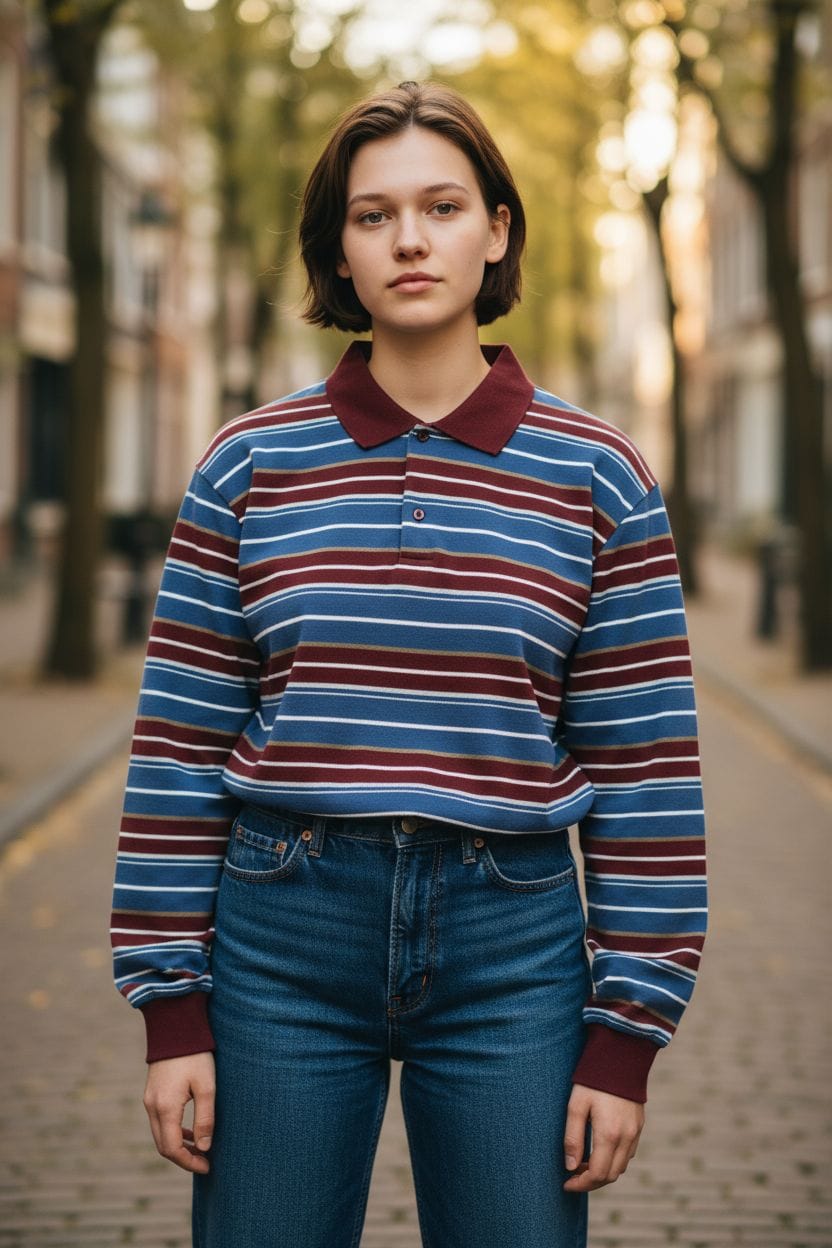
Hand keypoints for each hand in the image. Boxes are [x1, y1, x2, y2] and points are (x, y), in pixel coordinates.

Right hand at [143, 1051, 215, 1173]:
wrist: (175, 1027)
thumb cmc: (195, 1055)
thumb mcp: (206, 1086)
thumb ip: (205, 1119)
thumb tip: (203, 1148)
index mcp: (166, 1108)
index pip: (172, 1149)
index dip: (189, 1163)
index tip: (207, 1166)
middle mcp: (152, 1107)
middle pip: (163, 1146)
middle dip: (183, 1158)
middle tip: (204, 1162)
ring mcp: (149, 1100)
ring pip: (160, 1135)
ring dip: (178, 1146)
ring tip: (200, 1149)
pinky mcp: (151, 1094)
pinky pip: (160, 1122)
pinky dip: (173, 1132)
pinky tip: (190, 1131)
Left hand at [562, 1082, 644, 1191]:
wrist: (620, 1056)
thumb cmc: (593, 1080)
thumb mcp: (576, 1105)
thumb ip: (572, 1137)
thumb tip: (570, 1166)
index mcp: (609, 1135)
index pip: (597, 1174)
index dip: (580, 1184)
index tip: (566, 1183)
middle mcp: (626, 1138)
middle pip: (610, 1175)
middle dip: (591, 1182)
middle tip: (572, 1176)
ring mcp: (635, 1132)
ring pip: (621, 1167)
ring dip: (603, 1172)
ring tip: (583, 1163)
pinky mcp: (639, 1126)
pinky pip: (628, 1154)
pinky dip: (614, 1161)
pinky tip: (600, 1150)